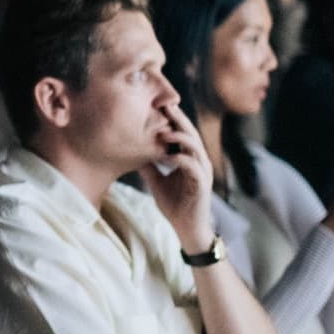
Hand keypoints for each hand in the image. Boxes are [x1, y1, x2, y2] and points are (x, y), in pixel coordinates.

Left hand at [140, 102, 214, 248]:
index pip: (183, 133)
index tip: (157, 106)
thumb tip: (131, 151)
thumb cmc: (174, 204)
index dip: (173, 119)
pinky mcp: (202, 184)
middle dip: (178, 119)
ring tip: (163, 131)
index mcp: (190, 158)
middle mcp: (199, 161)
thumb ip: (149, 166)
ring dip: (180, 137)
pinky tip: (169, 156)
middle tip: (164, 106)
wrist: (187, 228)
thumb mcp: (157, 181)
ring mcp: (202, 172)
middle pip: (191, 134)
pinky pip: (193, 167)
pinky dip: (181, 159)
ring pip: (195, 147)